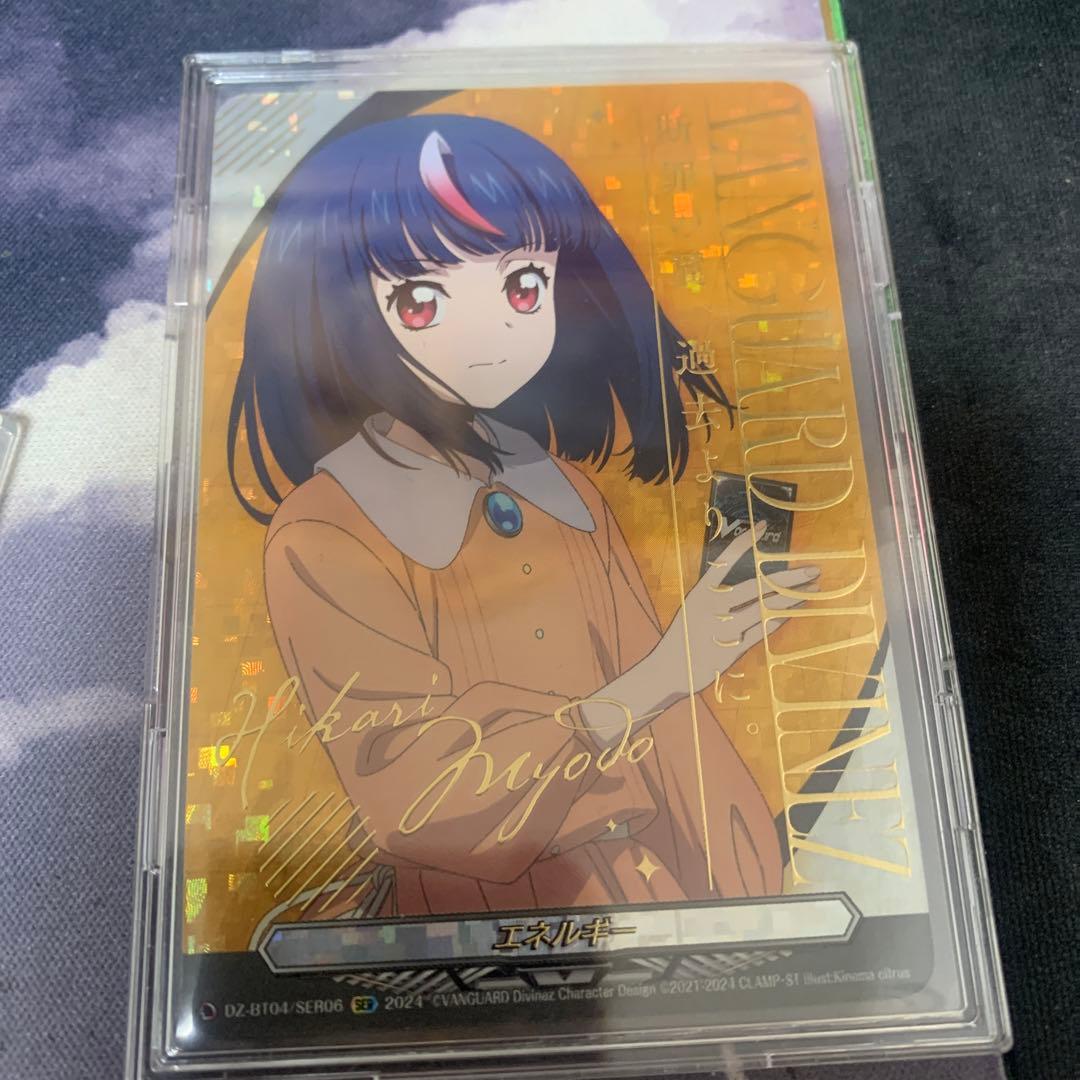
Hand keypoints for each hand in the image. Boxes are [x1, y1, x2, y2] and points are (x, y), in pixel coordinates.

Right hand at [671, 522, 818, 694]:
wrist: (669, 669)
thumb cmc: (683, 638)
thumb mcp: (693, 609)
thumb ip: (716, 597)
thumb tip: (751, 586)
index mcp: (701, 592)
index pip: (725, 560)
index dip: (743, 543)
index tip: (762, 526)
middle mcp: (714, 606)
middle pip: (757, 586)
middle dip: (788, 578)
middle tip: (813, 570)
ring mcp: (725, 627)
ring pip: (765, 608)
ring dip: (792, 598)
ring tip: (813, 589)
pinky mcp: (733, 647)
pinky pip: (763, 630)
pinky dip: (780, 619)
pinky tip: (795, 611)